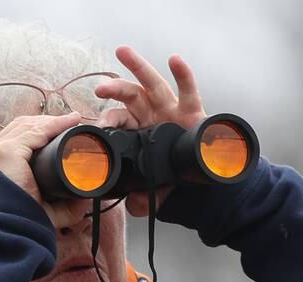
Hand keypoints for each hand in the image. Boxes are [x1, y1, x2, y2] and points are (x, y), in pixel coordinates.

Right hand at [0, 112, 88, 227]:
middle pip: (20, 128)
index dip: (38, 133)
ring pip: (27, 125)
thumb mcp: (47, 211)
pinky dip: (54, 124)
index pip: (15, 140)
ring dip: (52, 121)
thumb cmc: (24, 224)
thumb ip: (65, 205)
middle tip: (69, 124)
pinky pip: (34, 131)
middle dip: (46, 123)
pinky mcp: (7, 151)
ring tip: (73, 120)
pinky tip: (70, 122)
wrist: (11, 231)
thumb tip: (87, 197)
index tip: (60, 133)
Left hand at [95, 46, 207, 216]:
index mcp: (139, 129)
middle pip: (130, 95)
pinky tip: (174, 60)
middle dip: (114, 89)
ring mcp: (172, 109)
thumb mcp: (155, 188)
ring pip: (152, 84)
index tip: (97, 128)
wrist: (204, 176)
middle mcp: (152, 114)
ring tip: (122, 52)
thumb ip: (142, 197)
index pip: (119, 120)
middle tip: (99, 89)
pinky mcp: (193, 111)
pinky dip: (183, 74)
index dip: (107, 122)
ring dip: (138, 67)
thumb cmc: (176, 175)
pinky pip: (188, 90)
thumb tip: (133, 208)